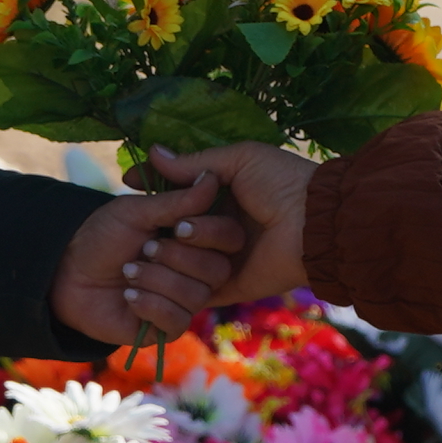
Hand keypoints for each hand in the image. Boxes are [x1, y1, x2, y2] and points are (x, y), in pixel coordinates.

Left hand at [49, 173, 246, 349]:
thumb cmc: (104, 236)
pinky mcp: (166, 328)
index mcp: (197, 239)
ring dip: (157, 280)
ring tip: (128, 272)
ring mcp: (184, 301)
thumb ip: (177, 201)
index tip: (178, 227)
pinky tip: (128, 296)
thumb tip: (211, 178)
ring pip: (196, 296)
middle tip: (145, 249)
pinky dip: (150, 305)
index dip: (209, 233)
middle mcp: (198, 271)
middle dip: (177, 258)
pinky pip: (177, 321)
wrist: (67, 272)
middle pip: (218, 270)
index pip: (230, 237)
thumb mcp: (137, 211)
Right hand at [144, 143, 317, 306]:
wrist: (315, 224)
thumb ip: (194, 163)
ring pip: (177, 258)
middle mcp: (217, 230)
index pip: (175, 199)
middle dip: (160, 226)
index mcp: (220, 198)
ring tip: (177, 237)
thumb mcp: (238, 159)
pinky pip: (193, 290)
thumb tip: (152, 152)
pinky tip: (159, 268)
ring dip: (174, 248)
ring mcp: (220, 261)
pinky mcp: (226, 288)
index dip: (152, 193)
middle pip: (171, 230)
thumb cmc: (281, 184)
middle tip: (153, 224)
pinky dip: (174, 282)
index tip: (127, 183)